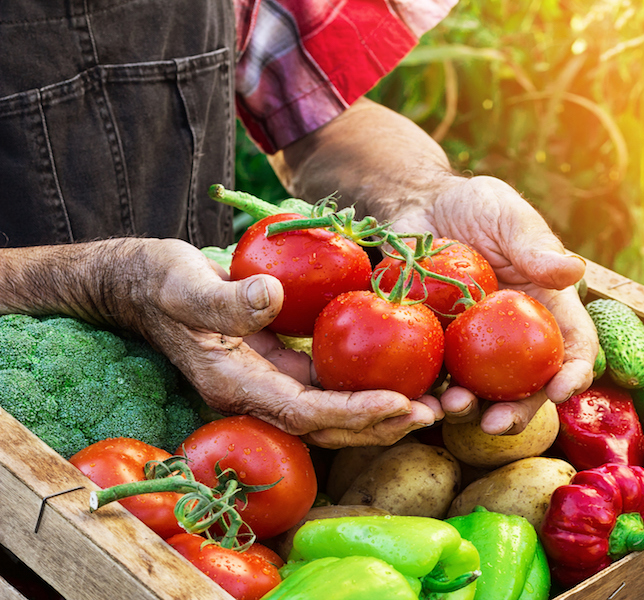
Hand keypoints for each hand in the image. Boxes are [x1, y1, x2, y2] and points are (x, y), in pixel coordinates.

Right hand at [108, 238, 439, 446]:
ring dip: (381, 412)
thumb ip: (224, 299)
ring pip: (334, 410)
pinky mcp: (280, 366)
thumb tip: (271, 298)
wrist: (143, 285)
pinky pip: (329, 384)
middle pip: (328, 426)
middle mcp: (257, 395)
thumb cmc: (161, 281)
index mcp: (235, 384)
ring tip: (433, 404)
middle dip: (381, 424)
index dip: (353, 413)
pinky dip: (365, 385)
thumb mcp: (184, 284)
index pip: (306, 412)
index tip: (400, 404)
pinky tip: (401, 373)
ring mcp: (270, 384)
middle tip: (435, 414)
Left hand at [386, 175, 599, 433]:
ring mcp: (474, 350)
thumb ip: (534, 245)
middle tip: (497, 423)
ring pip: (479, 395)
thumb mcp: (508, 216)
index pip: (574, 348)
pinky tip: (414, 400)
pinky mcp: (434, 350)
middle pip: (528, 388)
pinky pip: (433, 380)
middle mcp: (516, 340)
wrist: (418, 207)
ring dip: (468, 411)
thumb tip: (573, 270)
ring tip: (452, 407)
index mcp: (547, 310)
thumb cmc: (475, 207)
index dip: (574, 374)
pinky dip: (426, 396)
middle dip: (518, 413)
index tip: (562, 389)